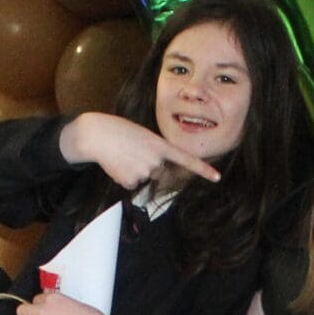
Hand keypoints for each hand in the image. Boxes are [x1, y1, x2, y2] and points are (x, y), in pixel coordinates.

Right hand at [61, 111, 220, 191]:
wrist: (96, 135)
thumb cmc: (120, 131)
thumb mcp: (144, 136)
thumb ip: (155, 152)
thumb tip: (155, 172)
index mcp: (160, 145)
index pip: (186, 159)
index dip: (203, 169)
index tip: (217, 178)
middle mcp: (155, 160)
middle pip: (160, 172)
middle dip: (150, 166)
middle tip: (133, 152)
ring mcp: (143, 172)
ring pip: (145, 177)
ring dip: (135, 170)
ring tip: (123, 155)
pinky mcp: (130, 182)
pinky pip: (133, 183)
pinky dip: (125, 176)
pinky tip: (117, 164)